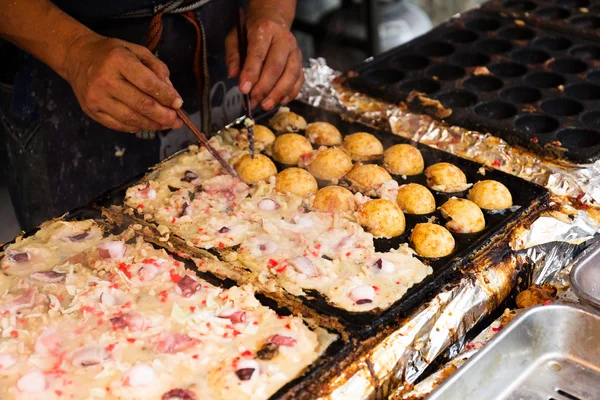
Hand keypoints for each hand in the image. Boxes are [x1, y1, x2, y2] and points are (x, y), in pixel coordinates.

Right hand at [63, 33, 183, 132]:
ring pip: (132, 119)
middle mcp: (105, 80)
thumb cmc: (112, 53)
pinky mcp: (91, 111)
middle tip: (177, 121)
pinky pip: (119, 125)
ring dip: (153, 125)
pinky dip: (136, 127)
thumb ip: (157, 68)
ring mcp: (96, 98)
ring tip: (166, 125)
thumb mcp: (136, 51)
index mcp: (118, 60)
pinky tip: (146, 124)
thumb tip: (171, 93)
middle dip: (164, 116)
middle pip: (142, 105)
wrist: (77, 57)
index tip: (179, 104)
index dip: (166, 96)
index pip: (148, 84)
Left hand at [225, 7, 303, 110]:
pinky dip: (290, 93)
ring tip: (265, 106)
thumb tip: (233, 75)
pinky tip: (279, 101)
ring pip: (290, 75)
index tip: (243, 90)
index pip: (258, 54)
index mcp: (265, 30)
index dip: (251, 73)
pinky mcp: (300, 62)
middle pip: (276, 67)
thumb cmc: (251, 32)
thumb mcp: (235, 37)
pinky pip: (299, 80)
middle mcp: (284, 39)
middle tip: (253, 102)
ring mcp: (295, 51)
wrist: (273, 19)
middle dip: (264, 88)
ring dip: (278, 94)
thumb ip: (233, 56)